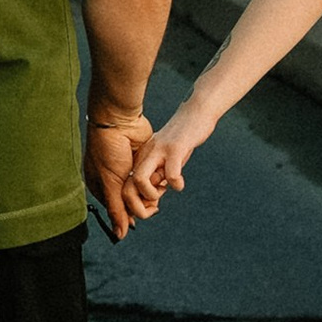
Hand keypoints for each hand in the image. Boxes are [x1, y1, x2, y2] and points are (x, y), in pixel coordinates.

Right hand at [84, 110, 153, 241]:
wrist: (120, 118)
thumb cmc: (108, 148)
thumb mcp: (111, 181)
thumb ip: (117, 208)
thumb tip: (120, 235)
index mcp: (98, 184)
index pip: (115, 209)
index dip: (129, 213)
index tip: (142, 212)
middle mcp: (111, 178)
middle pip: (129, 200)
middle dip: (141, 202)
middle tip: (153, 201)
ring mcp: (125, 169)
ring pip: (140, 190)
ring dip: (149, 191)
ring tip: (157, 187)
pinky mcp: (138, 160)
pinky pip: (147, 176)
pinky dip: (153, 179)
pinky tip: (159, 179)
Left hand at [127, 97, 213, 216]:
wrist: (196, 112)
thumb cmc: (182, 139)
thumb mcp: (166, 159)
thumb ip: (158, 176)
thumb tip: (153, 201)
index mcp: (141, 158)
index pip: (126, 187)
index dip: (134, 205)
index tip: (150, 207)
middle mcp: (146, 154)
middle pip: (127, 187)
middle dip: (138, 207)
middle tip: (154, 208)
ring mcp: (159, 150)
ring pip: (139, 179)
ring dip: (151, 195)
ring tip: (164, 192)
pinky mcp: (175, 147)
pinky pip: (170, 173)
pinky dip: (175, 184)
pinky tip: (180, 184)